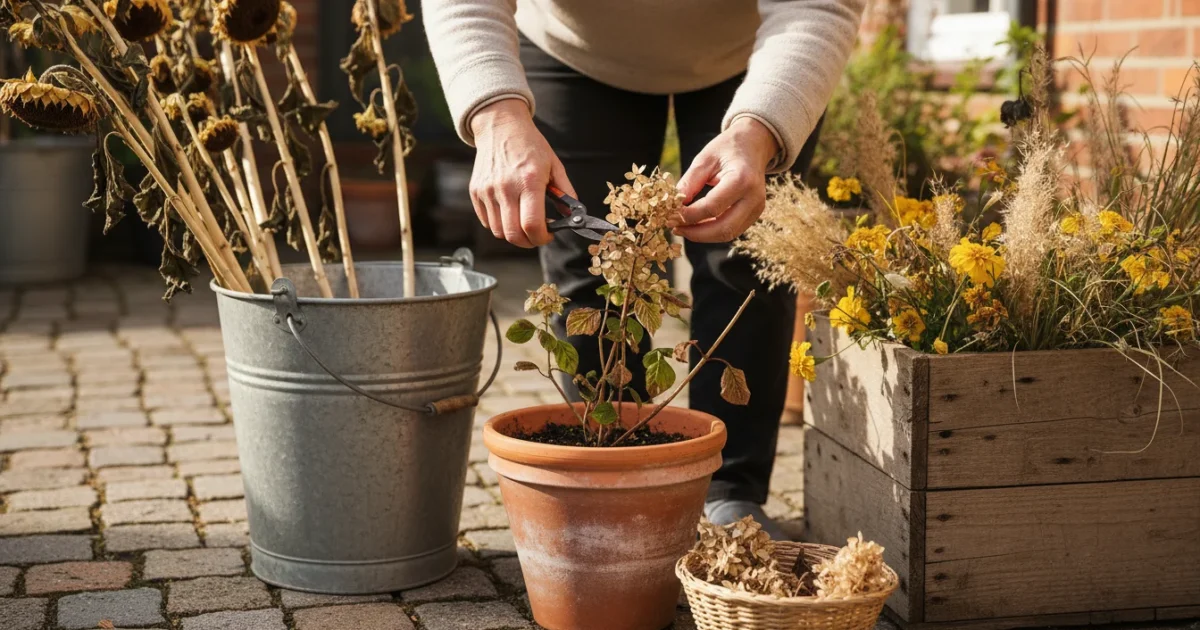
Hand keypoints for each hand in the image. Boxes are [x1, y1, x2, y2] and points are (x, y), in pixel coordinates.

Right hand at [469, 99, 576, 247]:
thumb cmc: (529, 145)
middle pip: (513, 234)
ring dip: (513, 234)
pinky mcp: (476, 192)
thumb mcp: (554, 165)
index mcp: (528, 181)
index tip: (549, 235)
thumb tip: (571, 216)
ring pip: (498, 231)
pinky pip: (487, 221)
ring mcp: (487, 191)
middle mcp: (505, 188)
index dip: (542, 238)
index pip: (532, 225)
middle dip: (529, 242)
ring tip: (523, 222)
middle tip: (537, 234)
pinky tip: (510, 212)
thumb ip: (566, 192)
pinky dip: (499, 224)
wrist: (500, 126)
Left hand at [673, 117, 779, 242]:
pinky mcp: (754, 214)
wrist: (753, 145)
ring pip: (728, 234)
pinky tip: (696, 225)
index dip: (688, 216)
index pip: (711, 208)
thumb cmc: (727, 149)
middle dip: (695, 233)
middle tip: (674, 228)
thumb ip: (689, 183)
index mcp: (741, 180)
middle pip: (723, 228)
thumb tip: (672, 206)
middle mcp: (753, 198)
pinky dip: (712, 231)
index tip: (670, 215)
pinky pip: (732, 230)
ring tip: (682, 228)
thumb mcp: (704, 159)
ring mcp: (757, 208)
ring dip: (703, 235)